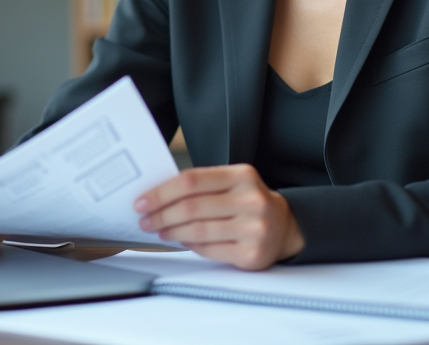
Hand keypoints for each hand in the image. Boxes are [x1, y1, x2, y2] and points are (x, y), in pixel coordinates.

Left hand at [134, 164, 304, 269]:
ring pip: (198, 230)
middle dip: (161, 215)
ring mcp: (254, 228)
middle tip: (145, 220)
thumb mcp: (232, 183)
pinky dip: (190, 245)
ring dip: (172, 231)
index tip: (142, 201)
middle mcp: (250, 200)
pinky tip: (181, 241)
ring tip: (159, 231)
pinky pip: (209, 249)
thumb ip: (202, 186)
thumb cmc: (248, 202)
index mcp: (242, 175)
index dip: (161, 192)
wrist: (285, 226)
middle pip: (191, 206)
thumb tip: (158, 197)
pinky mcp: (252, 253)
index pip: (191, 180)